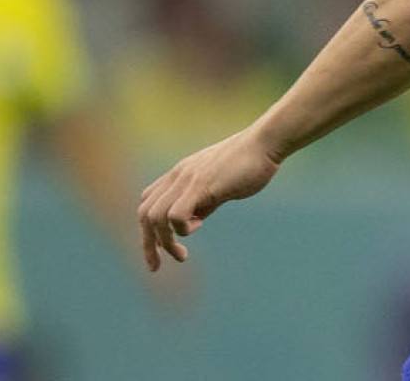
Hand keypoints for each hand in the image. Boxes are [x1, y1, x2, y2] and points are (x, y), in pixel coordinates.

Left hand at [137, 129, 280, 272]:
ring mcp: (187, 179)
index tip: (160, 252)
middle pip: (144, 214)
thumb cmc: (248, 164)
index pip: (147, 203)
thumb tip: (193, 221)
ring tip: (182, 255)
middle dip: (148, 245)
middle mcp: (177, 176)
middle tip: (157, 266)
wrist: (265, 144)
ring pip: (154, 217)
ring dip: (164, 243)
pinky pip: (175, 215)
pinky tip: (199, 226)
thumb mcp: (218, 186)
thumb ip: (203, 203)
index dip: (148, 231)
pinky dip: (181, 229)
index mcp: (179, 175)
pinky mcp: (200, 185)